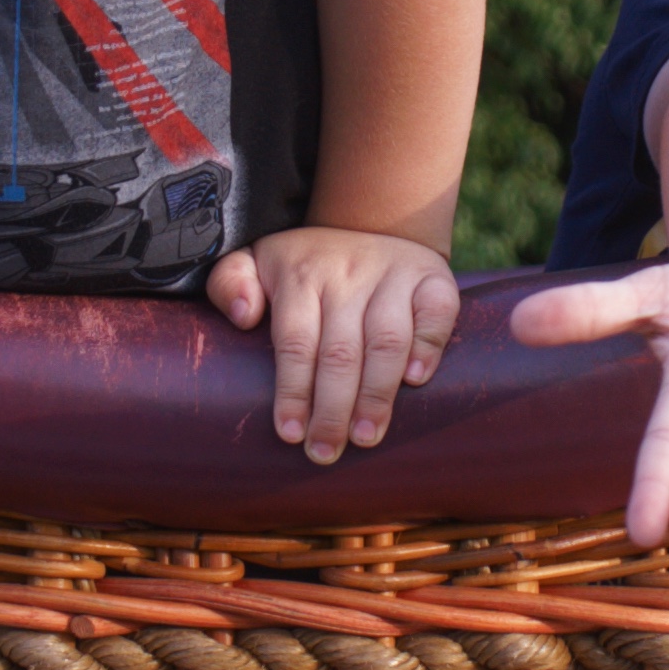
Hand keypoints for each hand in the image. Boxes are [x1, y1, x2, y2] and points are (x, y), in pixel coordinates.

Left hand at [209, 224, 461, 457]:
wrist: (372, 218)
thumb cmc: (307, 262)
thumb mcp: (257, 260)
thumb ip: (231, 282)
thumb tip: (242, 316)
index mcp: (301, 274)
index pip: (295, 341)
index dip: (294, 391)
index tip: (291, 433)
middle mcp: (349, 273)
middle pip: (341, 350)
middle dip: (333, 408)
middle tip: (326, 451)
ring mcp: (394, 274)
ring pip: (387, 338)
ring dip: (377, 392)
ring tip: (366, 436)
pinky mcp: (433, 277)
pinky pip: (438, 311)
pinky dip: (429, 346)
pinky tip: (415, 381)